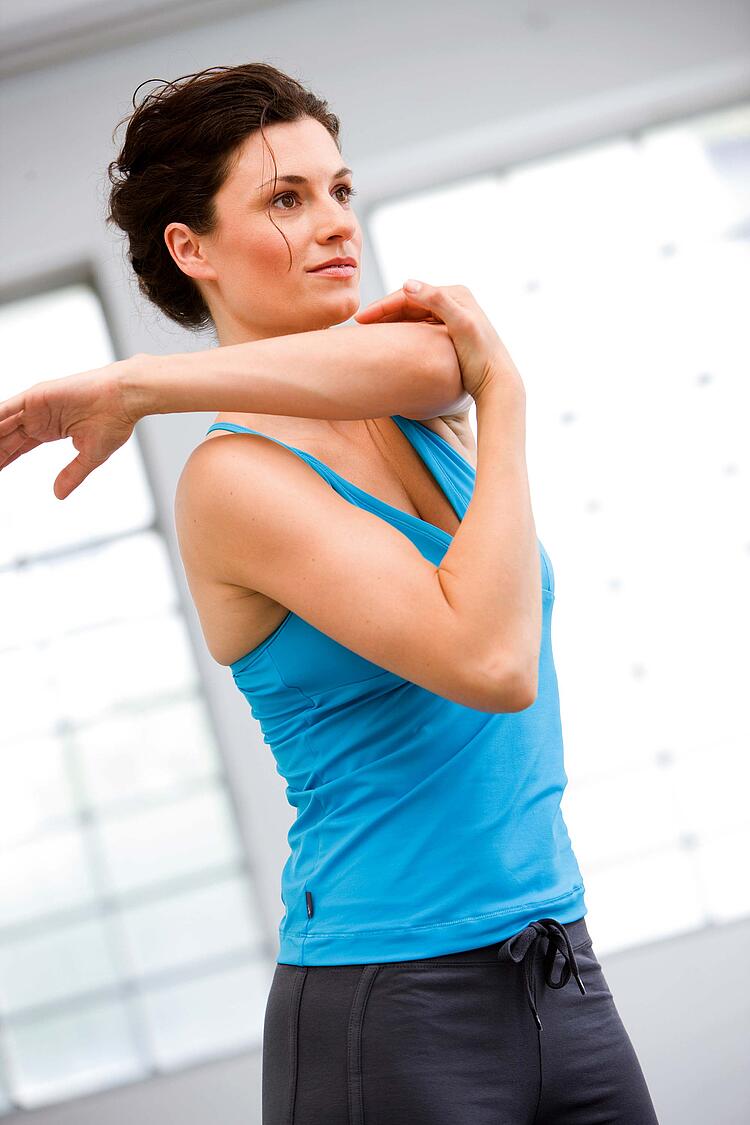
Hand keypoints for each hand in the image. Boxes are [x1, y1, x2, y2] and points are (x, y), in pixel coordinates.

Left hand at [0, 357, 140, 499]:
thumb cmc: (115, 419)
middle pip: (7, 438)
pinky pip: (7, 410)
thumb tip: (58, 494)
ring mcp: (35, 406)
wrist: (125, 397)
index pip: (19, 448)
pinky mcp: (35, 396)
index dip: (4, 460)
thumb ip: (72, 475)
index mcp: (50, 429)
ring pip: (3, 425)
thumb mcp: (90, 456)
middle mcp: (39, 416)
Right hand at [355, 281, 522, 401]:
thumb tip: (407, 283)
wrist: (497, 381)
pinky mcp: (450, 332)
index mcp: (455, 294)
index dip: (383, 306)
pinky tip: (390, 342)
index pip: (410, 294)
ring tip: (369, 333)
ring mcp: (452, 316)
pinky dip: (402, 332)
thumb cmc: (480, 356)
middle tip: (359, 325)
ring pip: (413, 315)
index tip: (361, 319)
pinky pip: (419, 327)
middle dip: (384, 313)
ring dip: (391, 322)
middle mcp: (454, 301)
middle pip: (410, 303)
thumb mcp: (460, 325)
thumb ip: (436, 301)